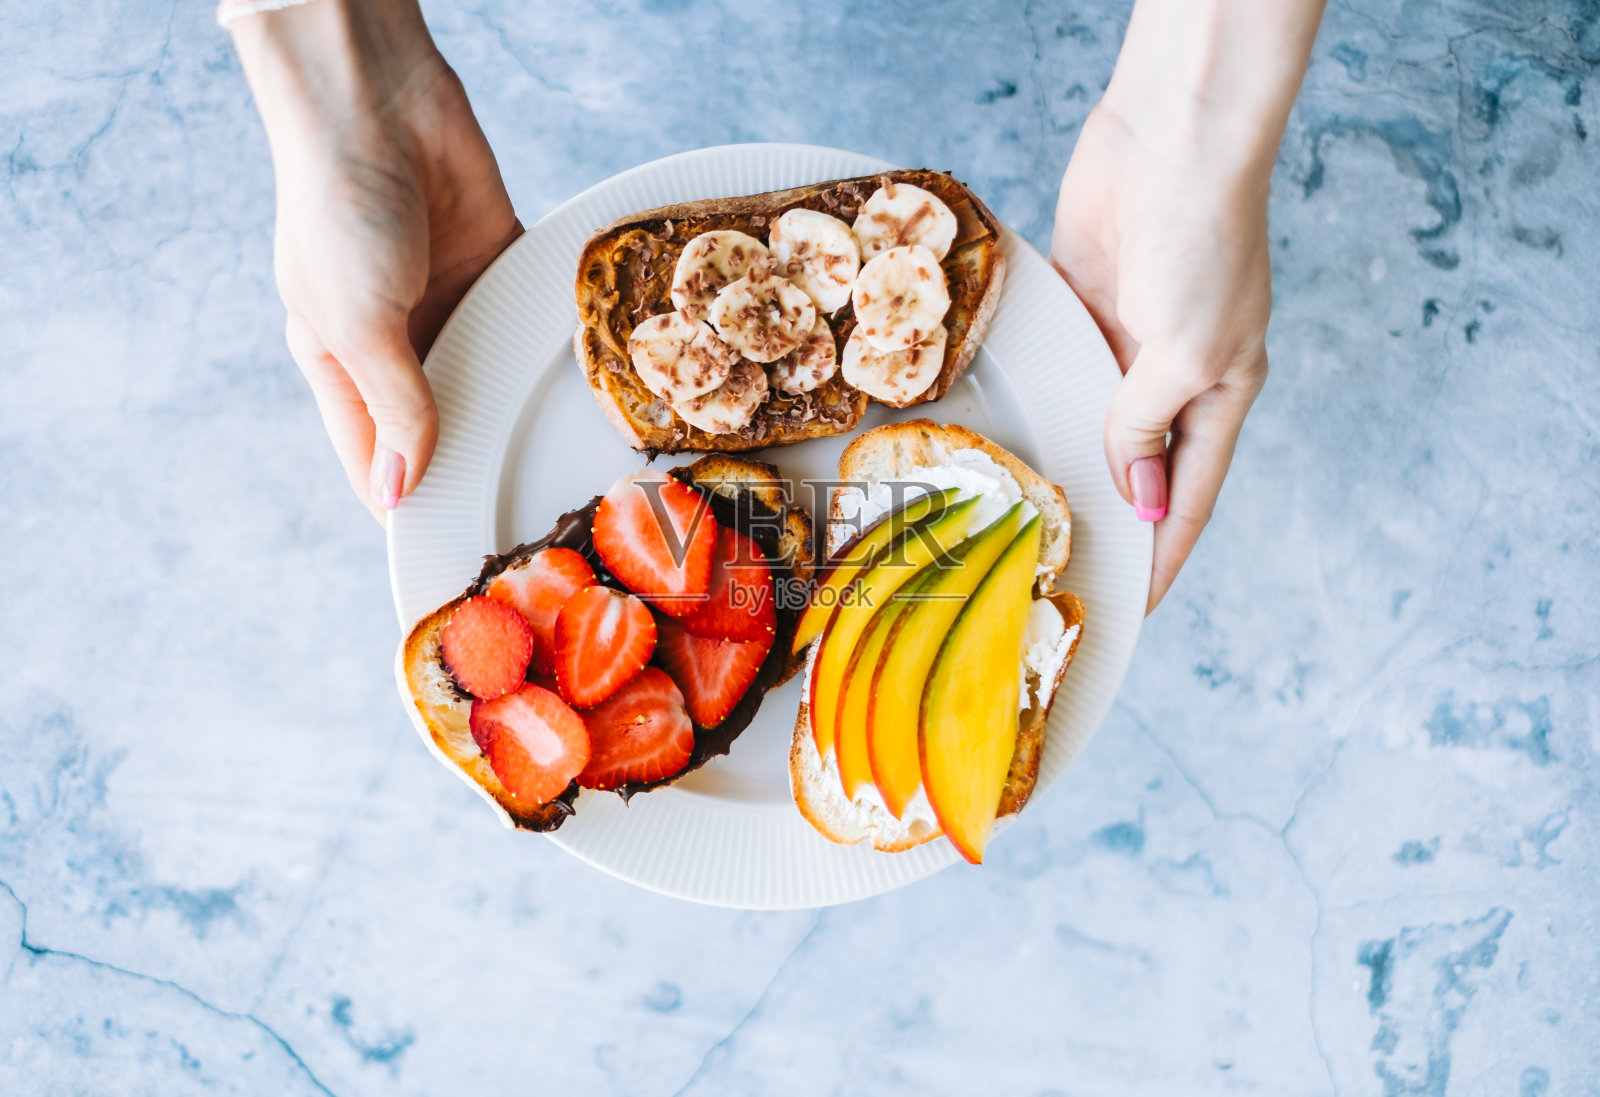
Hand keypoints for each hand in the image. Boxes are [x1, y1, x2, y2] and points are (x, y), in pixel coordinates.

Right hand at [232, 0, 520, 520]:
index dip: (405, 497)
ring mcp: (445, 296)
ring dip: (511, 403)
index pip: (374, 451)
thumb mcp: (358, 322)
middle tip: (518, 508)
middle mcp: (392, 335)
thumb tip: (400, 486)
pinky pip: (520, 314)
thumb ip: (394, 404)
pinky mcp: (492, 259)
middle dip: (470, 458)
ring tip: (553, 456)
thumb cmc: (339, 205)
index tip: (446, 546)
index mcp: (338, 358)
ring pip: (485, 371)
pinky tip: (571, 378)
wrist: (374, 97)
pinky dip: (539, 340)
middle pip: (437, 418)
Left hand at [1051, 103, 1270, 612]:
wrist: (1169, 138)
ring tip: (1025, 513)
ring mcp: (1127, 338)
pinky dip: (1043, 398)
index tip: (1131, 606)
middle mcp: (1175, 375)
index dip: (1162, 556)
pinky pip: (1062, 366)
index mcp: (1220, 394)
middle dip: (1107, 517)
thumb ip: (1146, 425)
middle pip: (1139, 467)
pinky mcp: (1085, 303)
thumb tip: (1136, 494)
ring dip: (1068, 461)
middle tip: (1059, 566)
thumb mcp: (1184, 353)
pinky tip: (1012, 432)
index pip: (1188, 498)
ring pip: (1094, 421)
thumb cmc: (1200, 240)